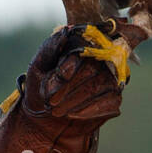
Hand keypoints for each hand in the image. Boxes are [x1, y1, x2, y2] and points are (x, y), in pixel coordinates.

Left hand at [23, 20, 146, 124]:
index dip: (67, 67)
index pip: (82, 52)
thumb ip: (49, 49)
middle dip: (69, 88)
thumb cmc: (41, 88)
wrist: (44, 119)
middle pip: (92, 69)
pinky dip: (89, 110)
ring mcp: (109, 79)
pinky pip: (108, 102)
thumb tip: (65, 33)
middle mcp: (99, 60)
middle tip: (51, 102)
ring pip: (100, 86)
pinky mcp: (113, 98)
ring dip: (75, 101)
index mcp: (81, 46)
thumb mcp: (38, 67)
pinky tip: (72, 115)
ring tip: (57, 111)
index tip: (55, 81)